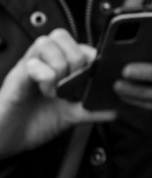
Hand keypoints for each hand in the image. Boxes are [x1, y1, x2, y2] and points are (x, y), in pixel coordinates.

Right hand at [0, 29, 116, 157]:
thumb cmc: (34, 123)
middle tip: (71, 84)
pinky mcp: (15, 78)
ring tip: (56, 89)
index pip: (80, 44)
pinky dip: (45, 77)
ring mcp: (28, 67)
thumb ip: (91, 109)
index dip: (91, 57)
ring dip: (58, 67)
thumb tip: (115, 108)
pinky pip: (33, 64)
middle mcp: (42, 61)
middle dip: (75, 59)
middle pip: (63, 36)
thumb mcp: (70, 116)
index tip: (93, 77)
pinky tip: (44, 91)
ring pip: (48, 43)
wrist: (6, 141)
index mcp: (57, 64)